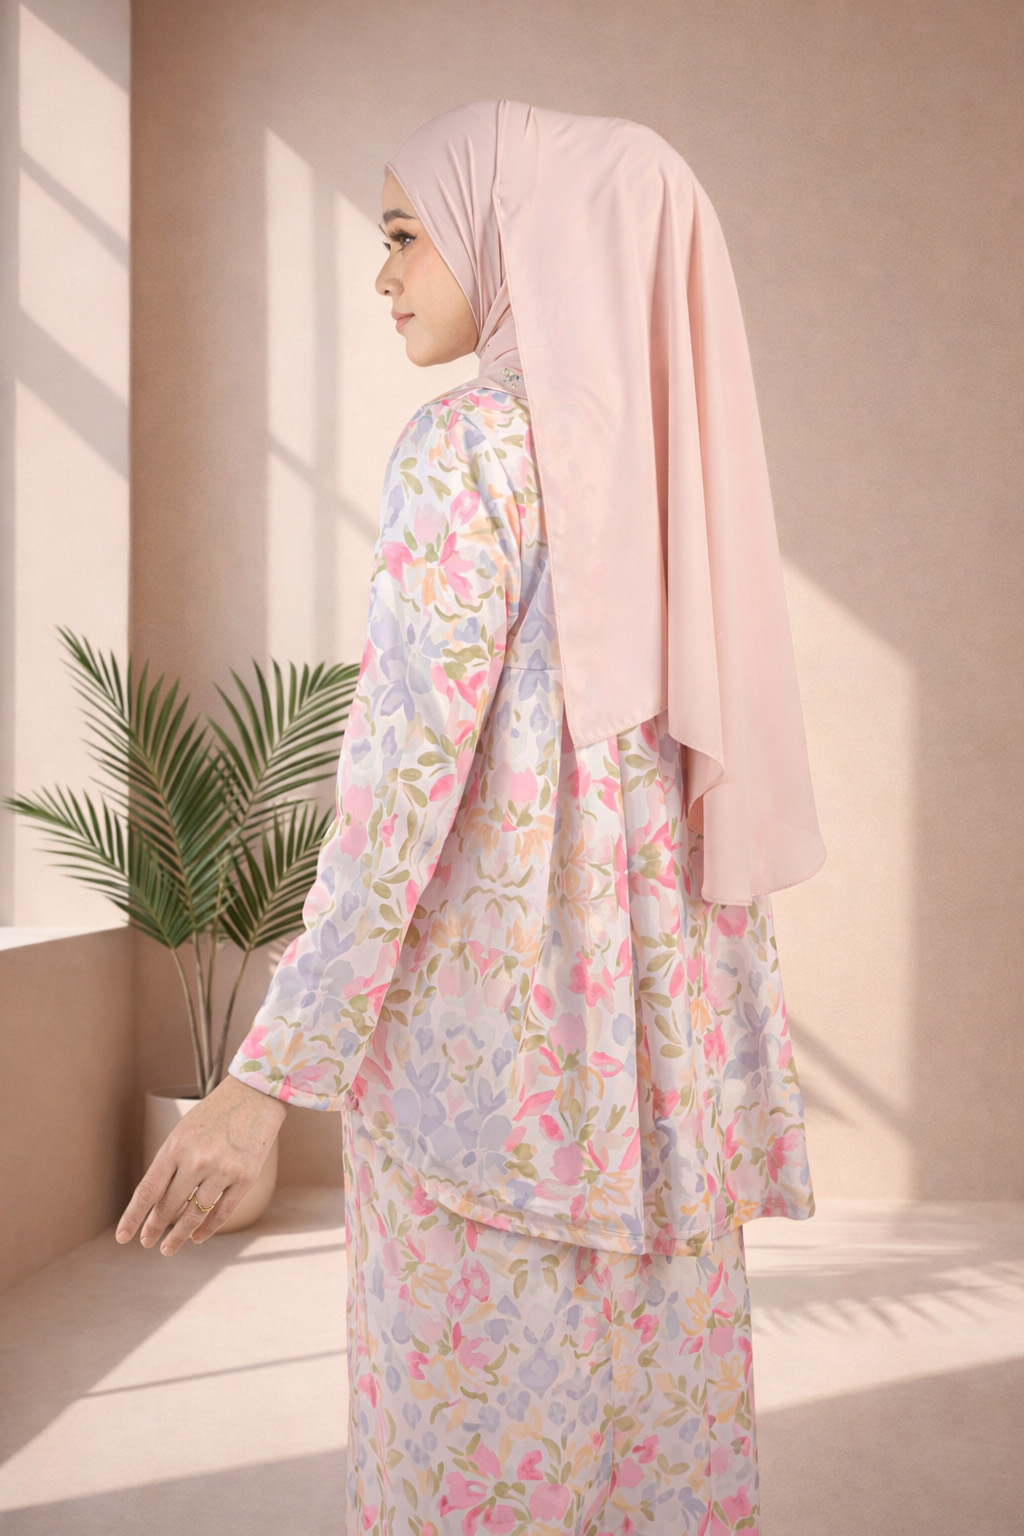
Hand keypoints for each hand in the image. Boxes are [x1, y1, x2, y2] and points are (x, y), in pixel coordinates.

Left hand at [115, 1074, 287, 1255]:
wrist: (255, 1095)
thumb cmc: (214, 1115)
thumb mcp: (183, 1133)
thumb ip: (169, 1165)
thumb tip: (154, 1205)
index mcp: (175, 1146)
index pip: (147, 1191)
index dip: (132, 1217)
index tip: (123, 1237)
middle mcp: (197, 1160)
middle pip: (168, 1207)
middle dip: (154, 1229)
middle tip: (146, 1243)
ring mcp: (222, 1170)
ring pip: (194, 1215)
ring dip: (178, 1236)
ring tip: (168, 1248)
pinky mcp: (245, 1177)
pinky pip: (221, 1213)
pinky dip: (207, 1229)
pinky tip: (197, 1237)